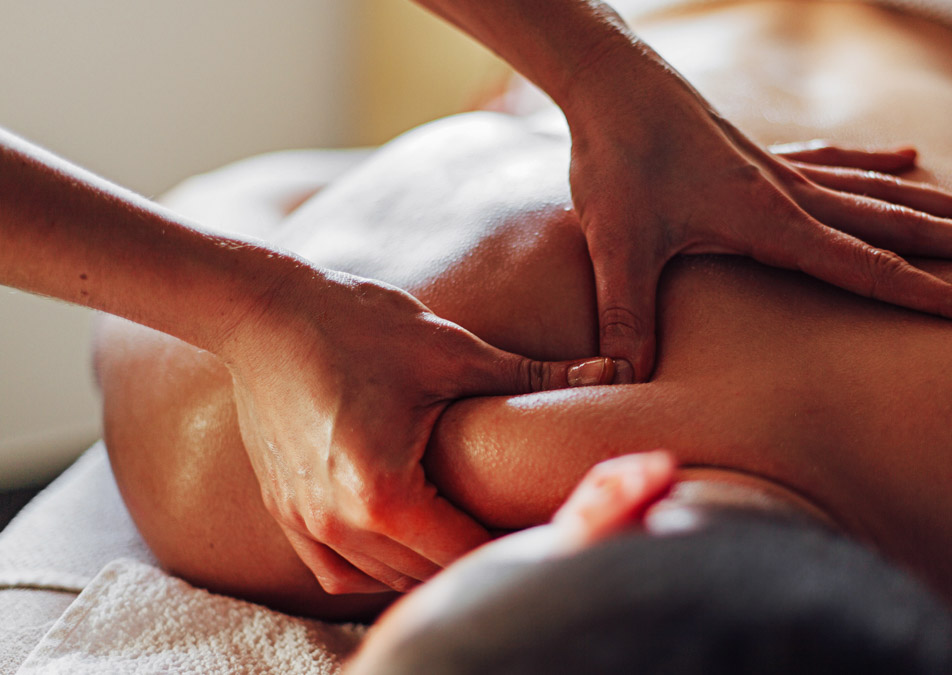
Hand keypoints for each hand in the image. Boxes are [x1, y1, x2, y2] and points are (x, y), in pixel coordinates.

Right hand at [222, 270, 614, 593]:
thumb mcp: (452, 350)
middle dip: (481, 557)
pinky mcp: (286, 511)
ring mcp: (306, 523)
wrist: (261, 310)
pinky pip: (339, 571)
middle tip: (525, 528)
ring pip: (386, 579)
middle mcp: (339, 525)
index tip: (551, 524)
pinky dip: (379, 566)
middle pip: (428, 575)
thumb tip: (618, 371)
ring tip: (476, 532)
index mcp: (383, 494)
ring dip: (431, 564)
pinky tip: (411, 536)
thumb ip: (536, 374)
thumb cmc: (355, 322)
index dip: (517, 543)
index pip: (468, 553)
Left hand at [566, 78, 951, 381]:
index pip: (873, 269)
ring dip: (943, 204)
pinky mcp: (761, 154)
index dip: (937, 296)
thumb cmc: (613, 160)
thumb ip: (629, 314)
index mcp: (774, 221)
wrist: (609, 79)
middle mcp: (793, 192)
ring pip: (882, 190)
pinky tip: (907, 157)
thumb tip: (626, 379)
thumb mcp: (618, 245)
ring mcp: (782, 169)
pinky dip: (876, 163)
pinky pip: (836, 159)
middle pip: (901, 223)